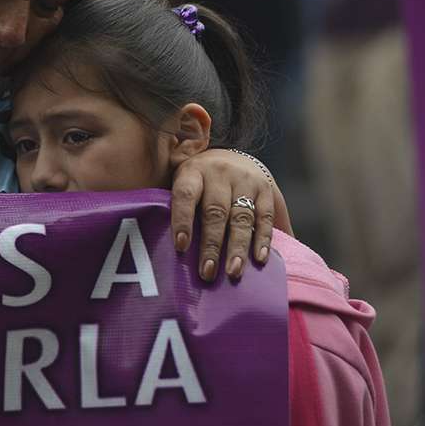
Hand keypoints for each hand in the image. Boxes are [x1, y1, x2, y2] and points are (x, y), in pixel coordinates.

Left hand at [169, 149, 276, 281]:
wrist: (231, 153)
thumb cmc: (197, 179)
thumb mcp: (181, 179)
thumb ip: (175, 204)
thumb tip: (159, 240)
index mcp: (192, 171)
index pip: (185, 195)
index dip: (182, 220)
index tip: (181, 247)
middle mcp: (219, 173)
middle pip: (215, 212)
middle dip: (211, 244)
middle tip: (208, 272)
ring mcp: (244, 180)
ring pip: (241, 217)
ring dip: (237, 247)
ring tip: (233, 272)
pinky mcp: (265, 189)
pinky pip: (265, 217)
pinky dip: (263, 239)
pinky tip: (259, 259)